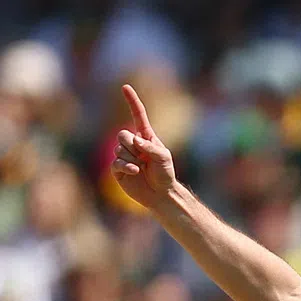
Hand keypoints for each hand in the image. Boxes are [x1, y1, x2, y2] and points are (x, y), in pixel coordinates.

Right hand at [111, 84, 176, 208]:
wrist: (161, 194)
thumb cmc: (165, 174)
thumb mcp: (163, 157)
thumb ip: (150, 147)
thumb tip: (134, 140)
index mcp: (145, 137)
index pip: (138, 116)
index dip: (132, 101)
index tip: (125, 87)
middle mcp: (133, 144)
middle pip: (122, 134)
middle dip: (131, 145)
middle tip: (143, 157)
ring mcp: (124, 156)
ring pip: (119, 149)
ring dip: (132, 159)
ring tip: (142, 168)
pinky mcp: (118, 169)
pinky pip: (116, 162)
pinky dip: (127, 167)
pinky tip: (135, 172)